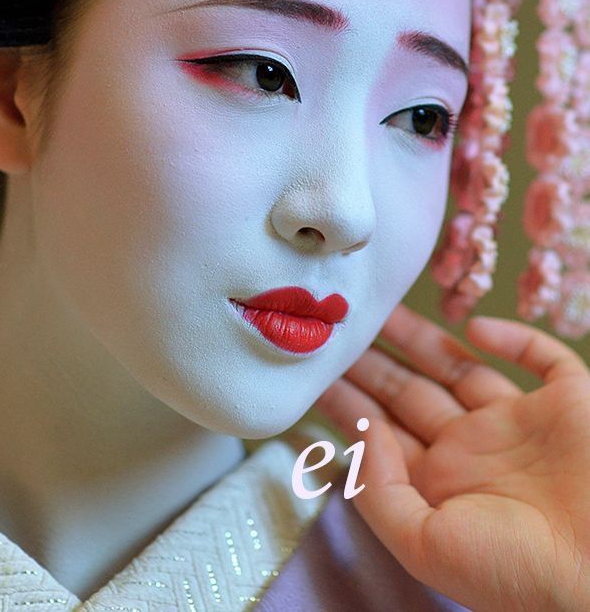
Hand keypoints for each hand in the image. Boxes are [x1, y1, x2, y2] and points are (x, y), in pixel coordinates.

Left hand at [315, 303, 589, 611]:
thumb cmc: (520, 571)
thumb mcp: (426, 545)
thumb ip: (381, 490)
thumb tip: (362, 431)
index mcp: (445, 487)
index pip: (384, 433)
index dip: (348, 402)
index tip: (313, 370)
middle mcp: (479, 449)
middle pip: (413, 392)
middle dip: (373, 361)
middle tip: (336, 325)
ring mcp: (523, 422)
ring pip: (462, 366)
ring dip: (422, 337)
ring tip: (379, 308)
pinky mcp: (569, 399)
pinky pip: (541, 356)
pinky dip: (512, 335)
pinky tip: (474, 323)